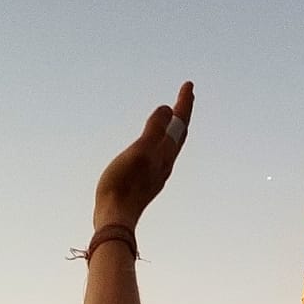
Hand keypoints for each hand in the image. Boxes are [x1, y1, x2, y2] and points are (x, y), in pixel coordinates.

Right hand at [93, 82, 193, 229]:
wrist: (114, 219)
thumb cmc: (123, 185)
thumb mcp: (139, 152)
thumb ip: (154, 130)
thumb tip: (168, 109)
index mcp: (165, 154)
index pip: (180, 123)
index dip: (185, 103)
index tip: (189, 84)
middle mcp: (165, 163)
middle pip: (179, 133)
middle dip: (183, 113)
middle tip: (186, 95)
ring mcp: (156, 173)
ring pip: (171, 145)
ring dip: (174, 127)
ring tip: (174, 116)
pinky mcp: (145, 181)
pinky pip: (159, 154)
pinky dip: (160, 140)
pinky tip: (153, 145)